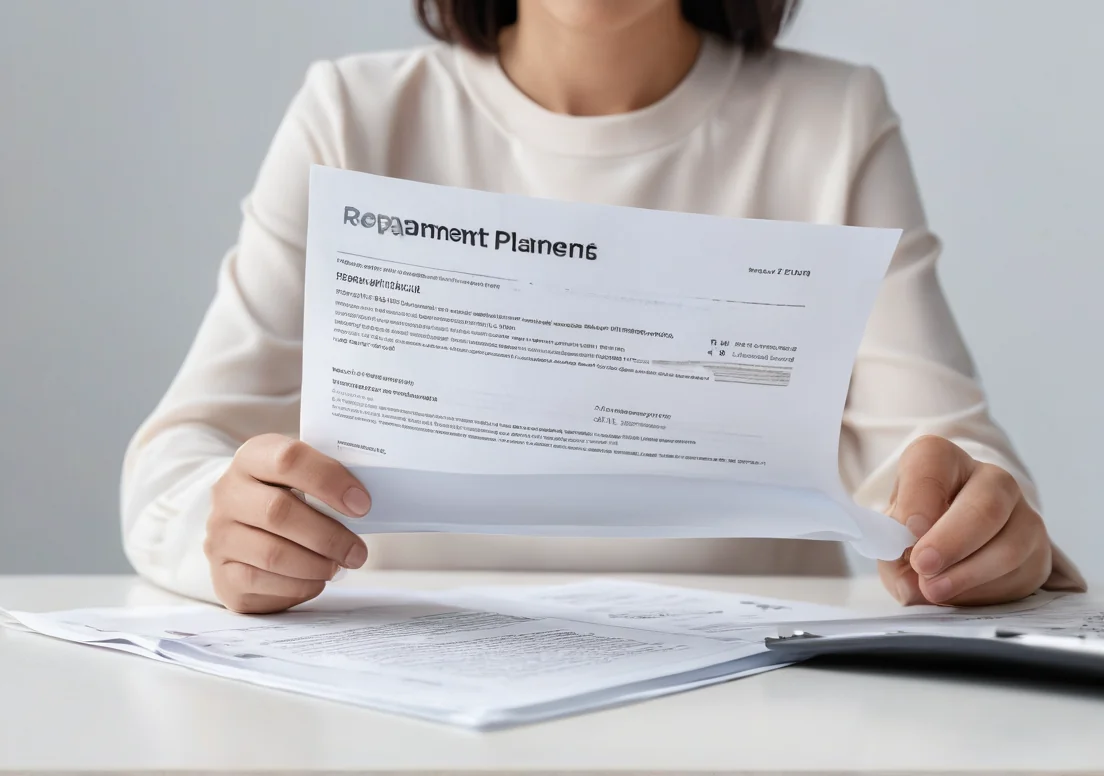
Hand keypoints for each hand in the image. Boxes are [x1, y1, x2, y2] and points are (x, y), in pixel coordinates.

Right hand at [205, 434, 371, 613]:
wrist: (243, 526)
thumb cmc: (287, 497)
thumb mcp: (303, 477)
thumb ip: (328, 481)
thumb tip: (365, 502)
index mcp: (253, 457)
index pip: (288, 459)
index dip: (329, 481)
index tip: (362, 504)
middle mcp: (228, 493)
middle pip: (278, 512)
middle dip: (328, 536)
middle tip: (358, 551)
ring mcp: (220, 534)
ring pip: (272, 554)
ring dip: (317, 564)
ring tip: (339, 565)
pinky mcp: (221, 573)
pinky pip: (261, 582)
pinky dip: (298, 585)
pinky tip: (315, 579)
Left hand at [879, 435, 1051, 605]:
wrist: (945, 546)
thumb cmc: (911, 531)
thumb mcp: (889, 531)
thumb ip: (893, 549)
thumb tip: (913, 581)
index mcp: (942, 459)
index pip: (933, 460)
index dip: (920, 497)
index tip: (908, 528)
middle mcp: (990, 479)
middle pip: (985, 506)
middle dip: (951, 541)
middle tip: (923, 565)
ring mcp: (1022, 514)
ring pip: (1009, 546)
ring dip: (968, 573)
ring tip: (934, 589)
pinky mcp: (1039, 552)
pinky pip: (1019, 575)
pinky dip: (984, 591)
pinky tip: (959, 594)